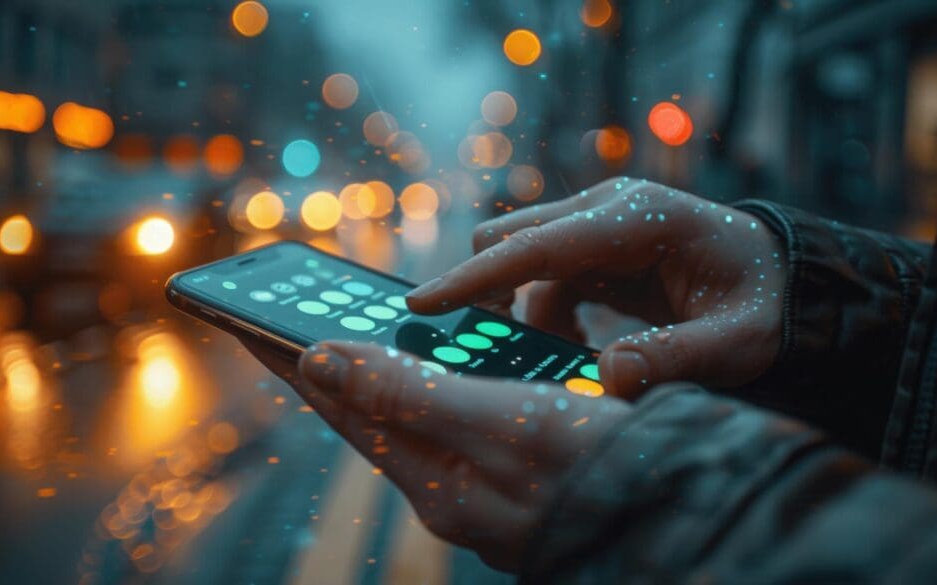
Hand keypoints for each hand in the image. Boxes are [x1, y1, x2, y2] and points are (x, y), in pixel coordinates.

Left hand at [244, 339, 633, 571]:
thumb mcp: (498, 423)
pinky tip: (449, 368)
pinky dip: (442, 385)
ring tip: (356, 339)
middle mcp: (452, 484)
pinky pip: (462, 420)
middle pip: (375, 413)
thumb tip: (320, 359)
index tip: (255, 326)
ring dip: (386, 373)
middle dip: (336, 365)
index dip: (300, 362)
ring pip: (419, 416)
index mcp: (436, 475)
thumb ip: (408, 394)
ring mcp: (487, 483)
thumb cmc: (593, 471)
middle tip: (299, 324)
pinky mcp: (520, 474)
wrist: (680, 515)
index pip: (345, 407)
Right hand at [406, 177, 785, 397]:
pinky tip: (579, 347)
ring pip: (522, 261)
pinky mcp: (597, 245)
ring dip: (525, 314)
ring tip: (567, 359)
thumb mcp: (736, 342)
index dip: (477, 278)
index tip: (424, 305)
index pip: (538, 246)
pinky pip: (544, 277)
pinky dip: (544, 315)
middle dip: (490, 294)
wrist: (783, 282)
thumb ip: (673, 359)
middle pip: (513, 239)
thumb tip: (604, 378)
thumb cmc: (764, 306)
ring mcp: (599, 223)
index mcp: (638, 218)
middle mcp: (608, 209)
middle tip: (500, 355)